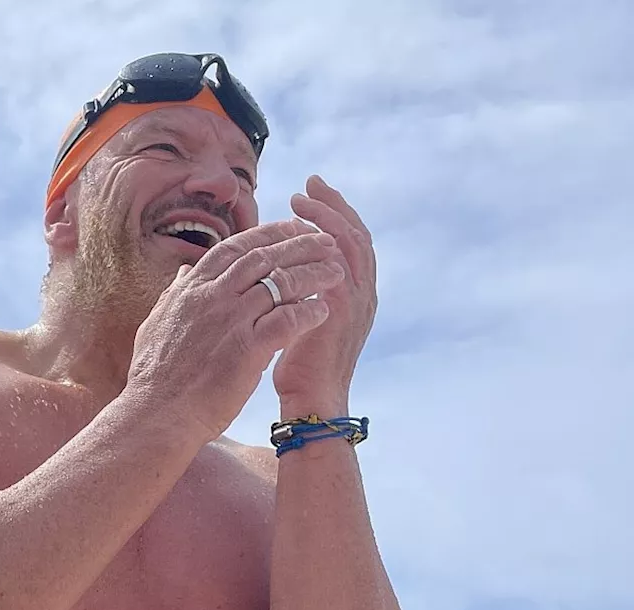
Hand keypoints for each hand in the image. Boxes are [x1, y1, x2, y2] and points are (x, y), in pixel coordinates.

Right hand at [126, 219, 346, 440]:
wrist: (156, 414)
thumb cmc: (155, 377)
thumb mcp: (156, 323)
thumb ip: (173, 295)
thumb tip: (182, 273)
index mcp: (191, 290)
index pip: (234, 248)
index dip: (266, 234)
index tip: (290, 228)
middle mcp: (211, 298)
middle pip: (262, 258)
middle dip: (298, 245)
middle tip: (325, 240)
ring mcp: (229, 321)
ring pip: (279, 284)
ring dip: (312, 274)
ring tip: (336, 271)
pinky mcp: (246, 350)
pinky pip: (286, 321)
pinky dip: (307, 312)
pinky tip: (323, 311)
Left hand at [272, 175, 377, 412]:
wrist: (311, 403)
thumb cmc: (299, 368)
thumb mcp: (298, 321)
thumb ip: (296, 295)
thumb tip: (271, 274)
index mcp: (353, 295)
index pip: (349, 244)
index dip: (333, 215)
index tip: (310, 194)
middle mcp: (362, 294)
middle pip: (356, 235)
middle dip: (333, 205)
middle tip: (310, 183)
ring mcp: (356, 301)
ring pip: (350, 243)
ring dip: (326, 216)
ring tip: (302, 198)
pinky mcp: (342, 310)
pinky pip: (337, 264)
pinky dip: (321, 242)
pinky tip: (300, 229)